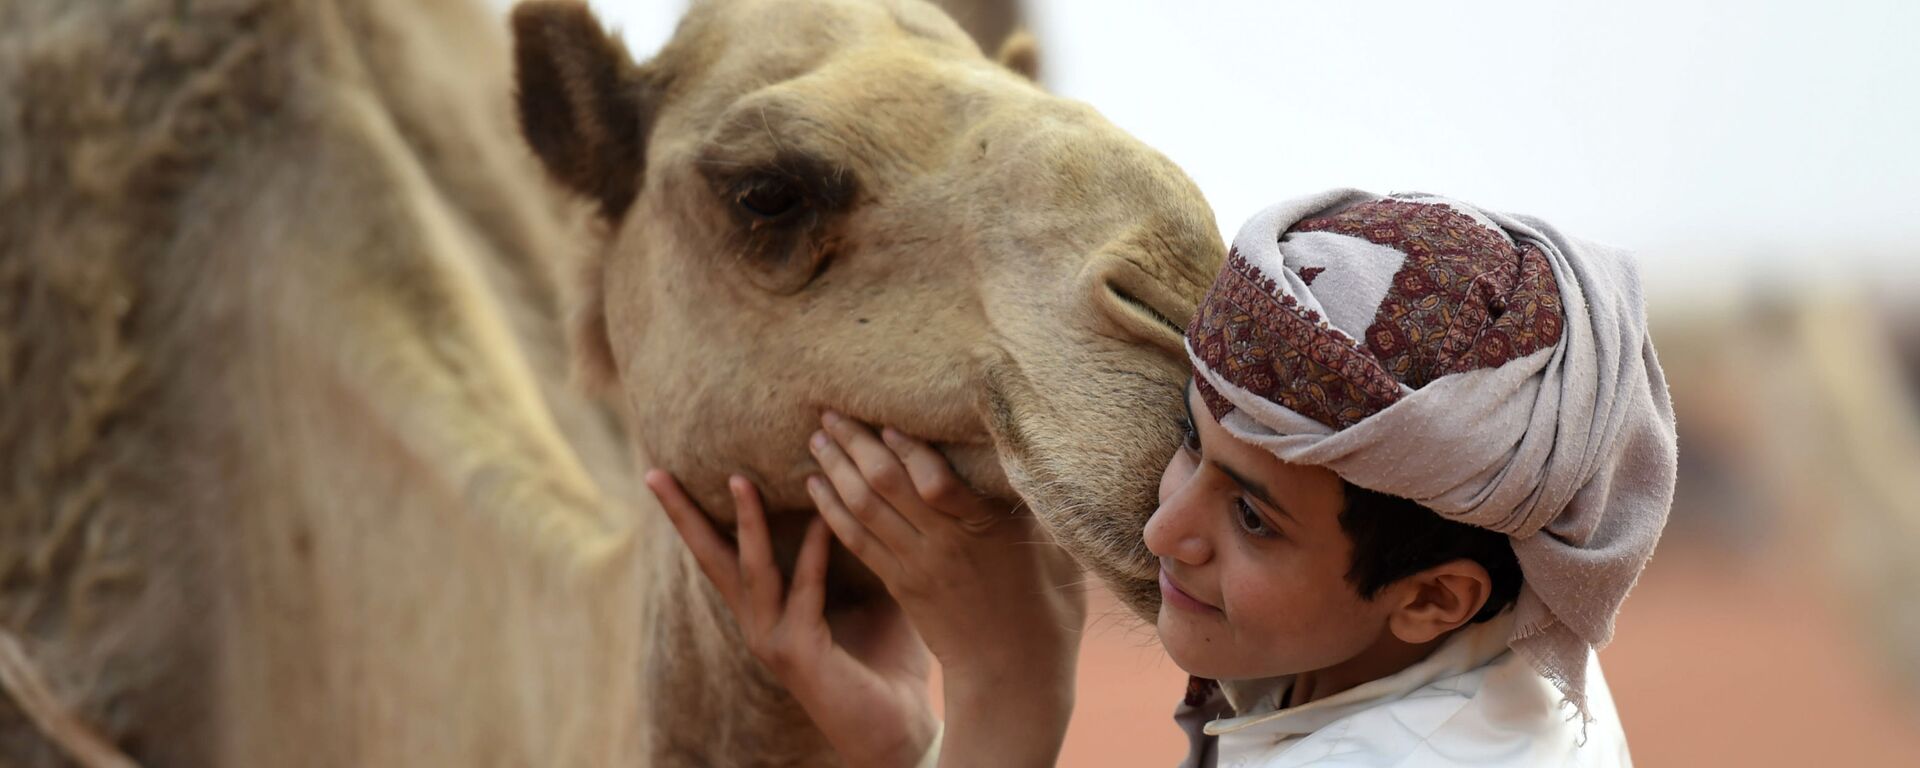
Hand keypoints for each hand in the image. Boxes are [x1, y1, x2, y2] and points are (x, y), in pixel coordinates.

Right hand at [646, 471, 935, 767]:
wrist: (900, 728)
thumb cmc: (886, 661)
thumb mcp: (866, 593)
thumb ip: (854, 548)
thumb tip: (864, 490)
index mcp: (767, 609)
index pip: (724, 553)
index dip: (696, 515)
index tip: (667, 474)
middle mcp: (759, 623)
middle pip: (712, 558)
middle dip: (684, 514)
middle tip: (656, 473)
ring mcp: (773, 640)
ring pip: (751, 569)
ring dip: (748, 523)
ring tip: (740, 479)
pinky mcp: (799, 653)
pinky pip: (804, 592)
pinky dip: (814, 553)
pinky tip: (823, 519)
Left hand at [808, 413, 1085, 766]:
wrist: (1013, 677)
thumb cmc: (1049, 612)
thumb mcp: (1058, 553)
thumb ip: (1035, 508)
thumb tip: (1033, 459)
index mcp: (987, 530)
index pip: (937, 479)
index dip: (908, 447)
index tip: (886, 418)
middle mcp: (945, 544)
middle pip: (887, 484)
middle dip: (855, 443)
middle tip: (830, 410)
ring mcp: (917, 565)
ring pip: (863, 508)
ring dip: (835, 469)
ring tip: (817, 437)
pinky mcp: (900, 585)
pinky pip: (856, 541)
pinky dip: (832, 510)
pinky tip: (815, 486)